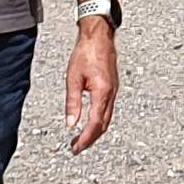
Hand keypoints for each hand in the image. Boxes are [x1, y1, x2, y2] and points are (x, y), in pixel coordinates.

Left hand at [63, 24, 119, 153]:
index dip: (85, 138)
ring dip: (95, 131)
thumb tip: (70, 123)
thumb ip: (73, 103)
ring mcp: (114, 91)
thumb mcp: (73, 79)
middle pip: (103, 125)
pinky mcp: (112, 87)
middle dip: (90, 139)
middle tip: (76, 148)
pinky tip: (90, 121)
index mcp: (102, 93)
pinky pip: (108, 110)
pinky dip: (99, 120)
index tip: (75, 148)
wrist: (98, 36)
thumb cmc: (85, 53)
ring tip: (81, 138)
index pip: (95, 124)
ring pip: (107, 118)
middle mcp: (111, 94)